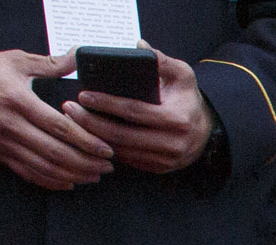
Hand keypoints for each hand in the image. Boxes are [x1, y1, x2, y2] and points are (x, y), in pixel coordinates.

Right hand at [0, 51, 114, 189]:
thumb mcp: (14, 61)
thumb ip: (49, 63)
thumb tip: (77, 57)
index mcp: (18, 100)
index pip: (60, 126)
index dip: (86, 140)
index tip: (107, 148)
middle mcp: (10, 125)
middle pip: (55, 153)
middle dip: (86, 163)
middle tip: (108, 166)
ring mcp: (3, 142)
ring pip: (44, 168)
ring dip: (73, 175)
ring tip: (94, 176)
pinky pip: (28, 173)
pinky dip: (51, 182)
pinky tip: (69, 182)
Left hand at [73, 52, 211, 176]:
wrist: (206, 132)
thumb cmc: (187, 100)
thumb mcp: (183, 75)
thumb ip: (162, 60)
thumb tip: (139, 45)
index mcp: (177, 119)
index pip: (134, 111)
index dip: (106, 104)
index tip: (83, 95)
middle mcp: (173, 143)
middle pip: (123, 135)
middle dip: (92, 122)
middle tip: (69, 109)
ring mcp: (166, 159)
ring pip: (122, 151)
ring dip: (95, 137)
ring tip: (75, 122)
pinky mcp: (159, 168)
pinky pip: (128, 160)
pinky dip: (107, 148)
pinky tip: (92, 136)